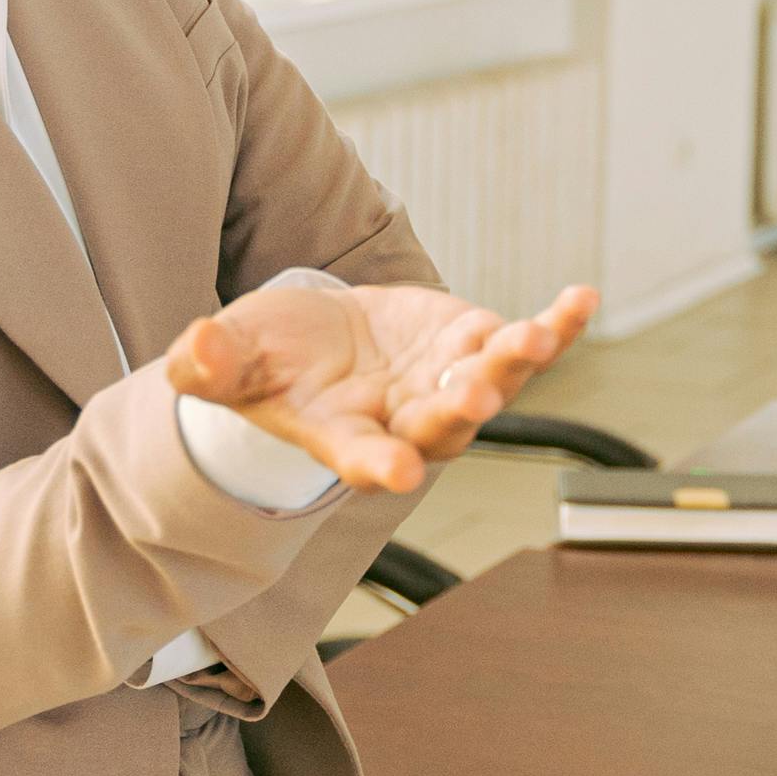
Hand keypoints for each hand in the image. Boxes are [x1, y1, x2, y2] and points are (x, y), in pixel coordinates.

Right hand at [164, 281, 599, 493]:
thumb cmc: (267, 362)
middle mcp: (403, 422)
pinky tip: (580, 302)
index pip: (362, 459)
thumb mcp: (226, 359)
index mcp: (341, 436)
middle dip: (457, 409)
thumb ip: (211, 364)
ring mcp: (444, 385)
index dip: (381, 466)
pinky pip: (523, 342)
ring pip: (487, 385)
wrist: (313, 344)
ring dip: (514, 364)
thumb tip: (196, 355)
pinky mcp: (472, 345)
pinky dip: (555, 326)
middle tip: (474, 395)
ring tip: (539, 335)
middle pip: (438, 426)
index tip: (399, 473)